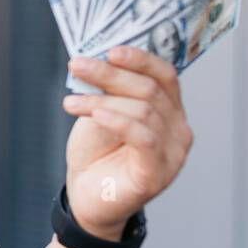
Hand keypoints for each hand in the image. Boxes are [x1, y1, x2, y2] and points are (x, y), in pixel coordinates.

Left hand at [61, 46, 194, 239]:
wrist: (86, 198)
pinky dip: (118, 121)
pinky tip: (95, 115)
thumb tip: (98, 60)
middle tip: (77, 65)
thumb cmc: (96, 154)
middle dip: (110, 74)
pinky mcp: (157, 173)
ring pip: (143, 111)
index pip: (165, 75)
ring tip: (69, 101)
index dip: (141, 59)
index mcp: (169, 110)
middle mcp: (178, 129)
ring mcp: (173, 153)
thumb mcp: (101, 114)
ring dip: (101, 100)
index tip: (111, 49)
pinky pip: (143, 138)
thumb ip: (109, 92)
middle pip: (150, 90)